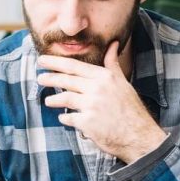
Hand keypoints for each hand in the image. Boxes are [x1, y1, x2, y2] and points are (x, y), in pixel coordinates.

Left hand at [37, 41, 167, 163]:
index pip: (74, 66)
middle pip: (66, 80)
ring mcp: (91, 106)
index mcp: (105, 77)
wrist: (139, 136)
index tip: (42, 61)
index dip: (56, 63)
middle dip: (50, 78)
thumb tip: (113, 44)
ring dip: (54, 100)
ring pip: (64, 98)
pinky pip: (69, 118)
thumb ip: (112, 64)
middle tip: (39, 78)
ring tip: (48, 101)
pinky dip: (64, 118)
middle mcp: (97, 89)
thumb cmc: (131, 109)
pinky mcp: (87, 123)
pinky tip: (63, 117)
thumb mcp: (123, 83)